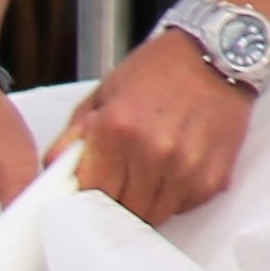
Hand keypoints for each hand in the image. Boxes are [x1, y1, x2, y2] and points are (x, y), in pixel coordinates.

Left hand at [64, 27, 255, 233]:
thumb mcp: (102, 95)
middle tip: (116, 189)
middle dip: (113, 205)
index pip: (90, 193)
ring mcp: (185, 167)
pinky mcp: (213, 177)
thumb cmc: (157, 71)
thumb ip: (72, 138)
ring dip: (144, 206)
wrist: (218, 53)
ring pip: (152, 216)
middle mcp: (152, 152)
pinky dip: (174, 199)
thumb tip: (51, 172)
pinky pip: (183, 207)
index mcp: (116, 130)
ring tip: (144, 181)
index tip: (86, 197)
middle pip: (121, 211)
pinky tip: (172, 173)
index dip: (85, 199)